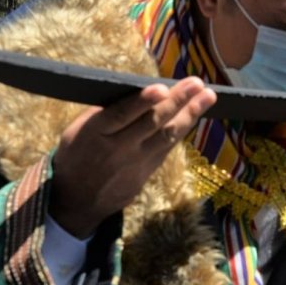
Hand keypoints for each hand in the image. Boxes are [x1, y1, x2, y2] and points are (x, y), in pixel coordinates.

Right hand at [49, 77, 215, 237]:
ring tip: (208, 96)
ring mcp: (136, 163)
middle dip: (177, 101)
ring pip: (167, 136)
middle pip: (151, 122)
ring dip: (190, 114)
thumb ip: (105, 112)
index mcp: (96, 133)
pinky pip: (168, 147)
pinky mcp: (148, 172)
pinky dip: (182, 129)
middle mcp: (118, 148)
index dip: (143, 102)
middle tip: (197, 83)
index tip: (162, 88)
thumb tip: (134, 90)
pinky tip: (196, 114)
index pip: (122, 114)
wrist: (77, 200)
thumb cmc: (76, 155)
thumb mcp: (78, 130)